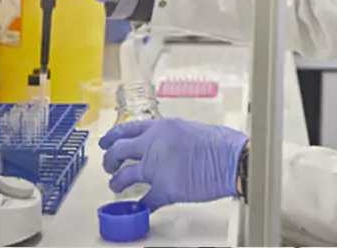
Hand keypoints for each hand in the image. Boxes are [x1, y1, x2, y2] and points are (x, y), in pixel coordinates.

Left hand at [99, 118, 248, 210]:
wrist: (231, 159)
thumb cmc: (219, 143)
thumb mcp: (188, 128)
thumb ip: (169, 136)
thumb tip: (162, 146)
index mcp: (161, 127)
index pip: (127, 129)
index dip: (112, 136)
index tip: (105, 142)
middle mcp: (154, 145)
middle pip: (118, 151)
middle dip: (109, 160)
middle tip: (108, 165)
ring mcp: (156, 168)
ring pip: (123, 177)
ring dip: (116, 183)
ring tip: (116, 187)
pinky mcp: (164, 190)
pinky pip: (144, 202)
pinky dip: (139, 207)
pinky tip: (138, 208)